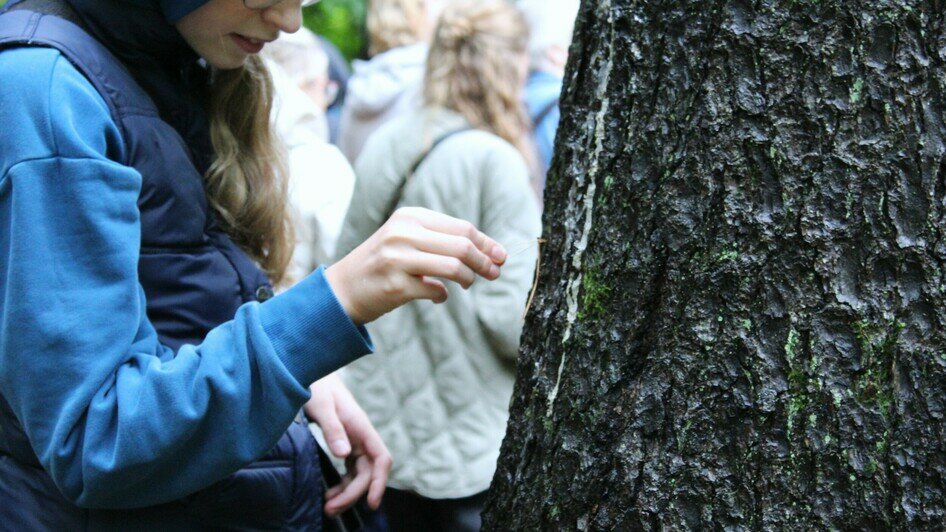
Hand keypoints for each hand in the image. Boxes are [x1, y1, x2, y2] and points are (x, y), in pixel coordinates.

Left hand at [305, 372, 391, 515]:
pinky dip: (342, 483)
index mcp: (360, 426)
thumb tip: (343, 455)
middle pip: (368, 471)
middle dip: (353, 493)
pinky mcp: (344, 441)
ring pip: (359, 472)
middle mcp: (360, 435)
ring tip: (328, 507)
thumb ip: (332, 429)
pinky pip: (350, 468)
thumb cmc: (316, 385)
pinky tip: (330, 492)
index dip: (380, 482)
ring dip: (347, 492)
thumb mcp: (321, 405)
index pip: (381, 458)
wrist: (309, 368)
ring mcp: (353, 439)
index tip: (371, 503)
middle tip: (330, 510)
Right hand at [326, 207, 507, 323]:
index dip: (486, 243)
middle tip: (494, 274)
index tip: (501, 256)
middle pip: (462, 245)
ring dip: (469, 279)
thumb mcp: (408, 240)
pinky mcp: (396, 285)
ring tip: (468, 285)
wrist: (342, 289)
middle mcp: (403, 233)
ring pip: (454, 267)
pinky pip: (436, 291)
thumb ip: (443, 242)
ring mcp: (398, 258)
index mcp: (410, 217)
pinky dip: (442, 295)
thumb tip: (491, 254)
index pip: (461, 227)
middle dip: (484, 262)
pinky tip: (437, 296)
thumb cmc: (383, 264)